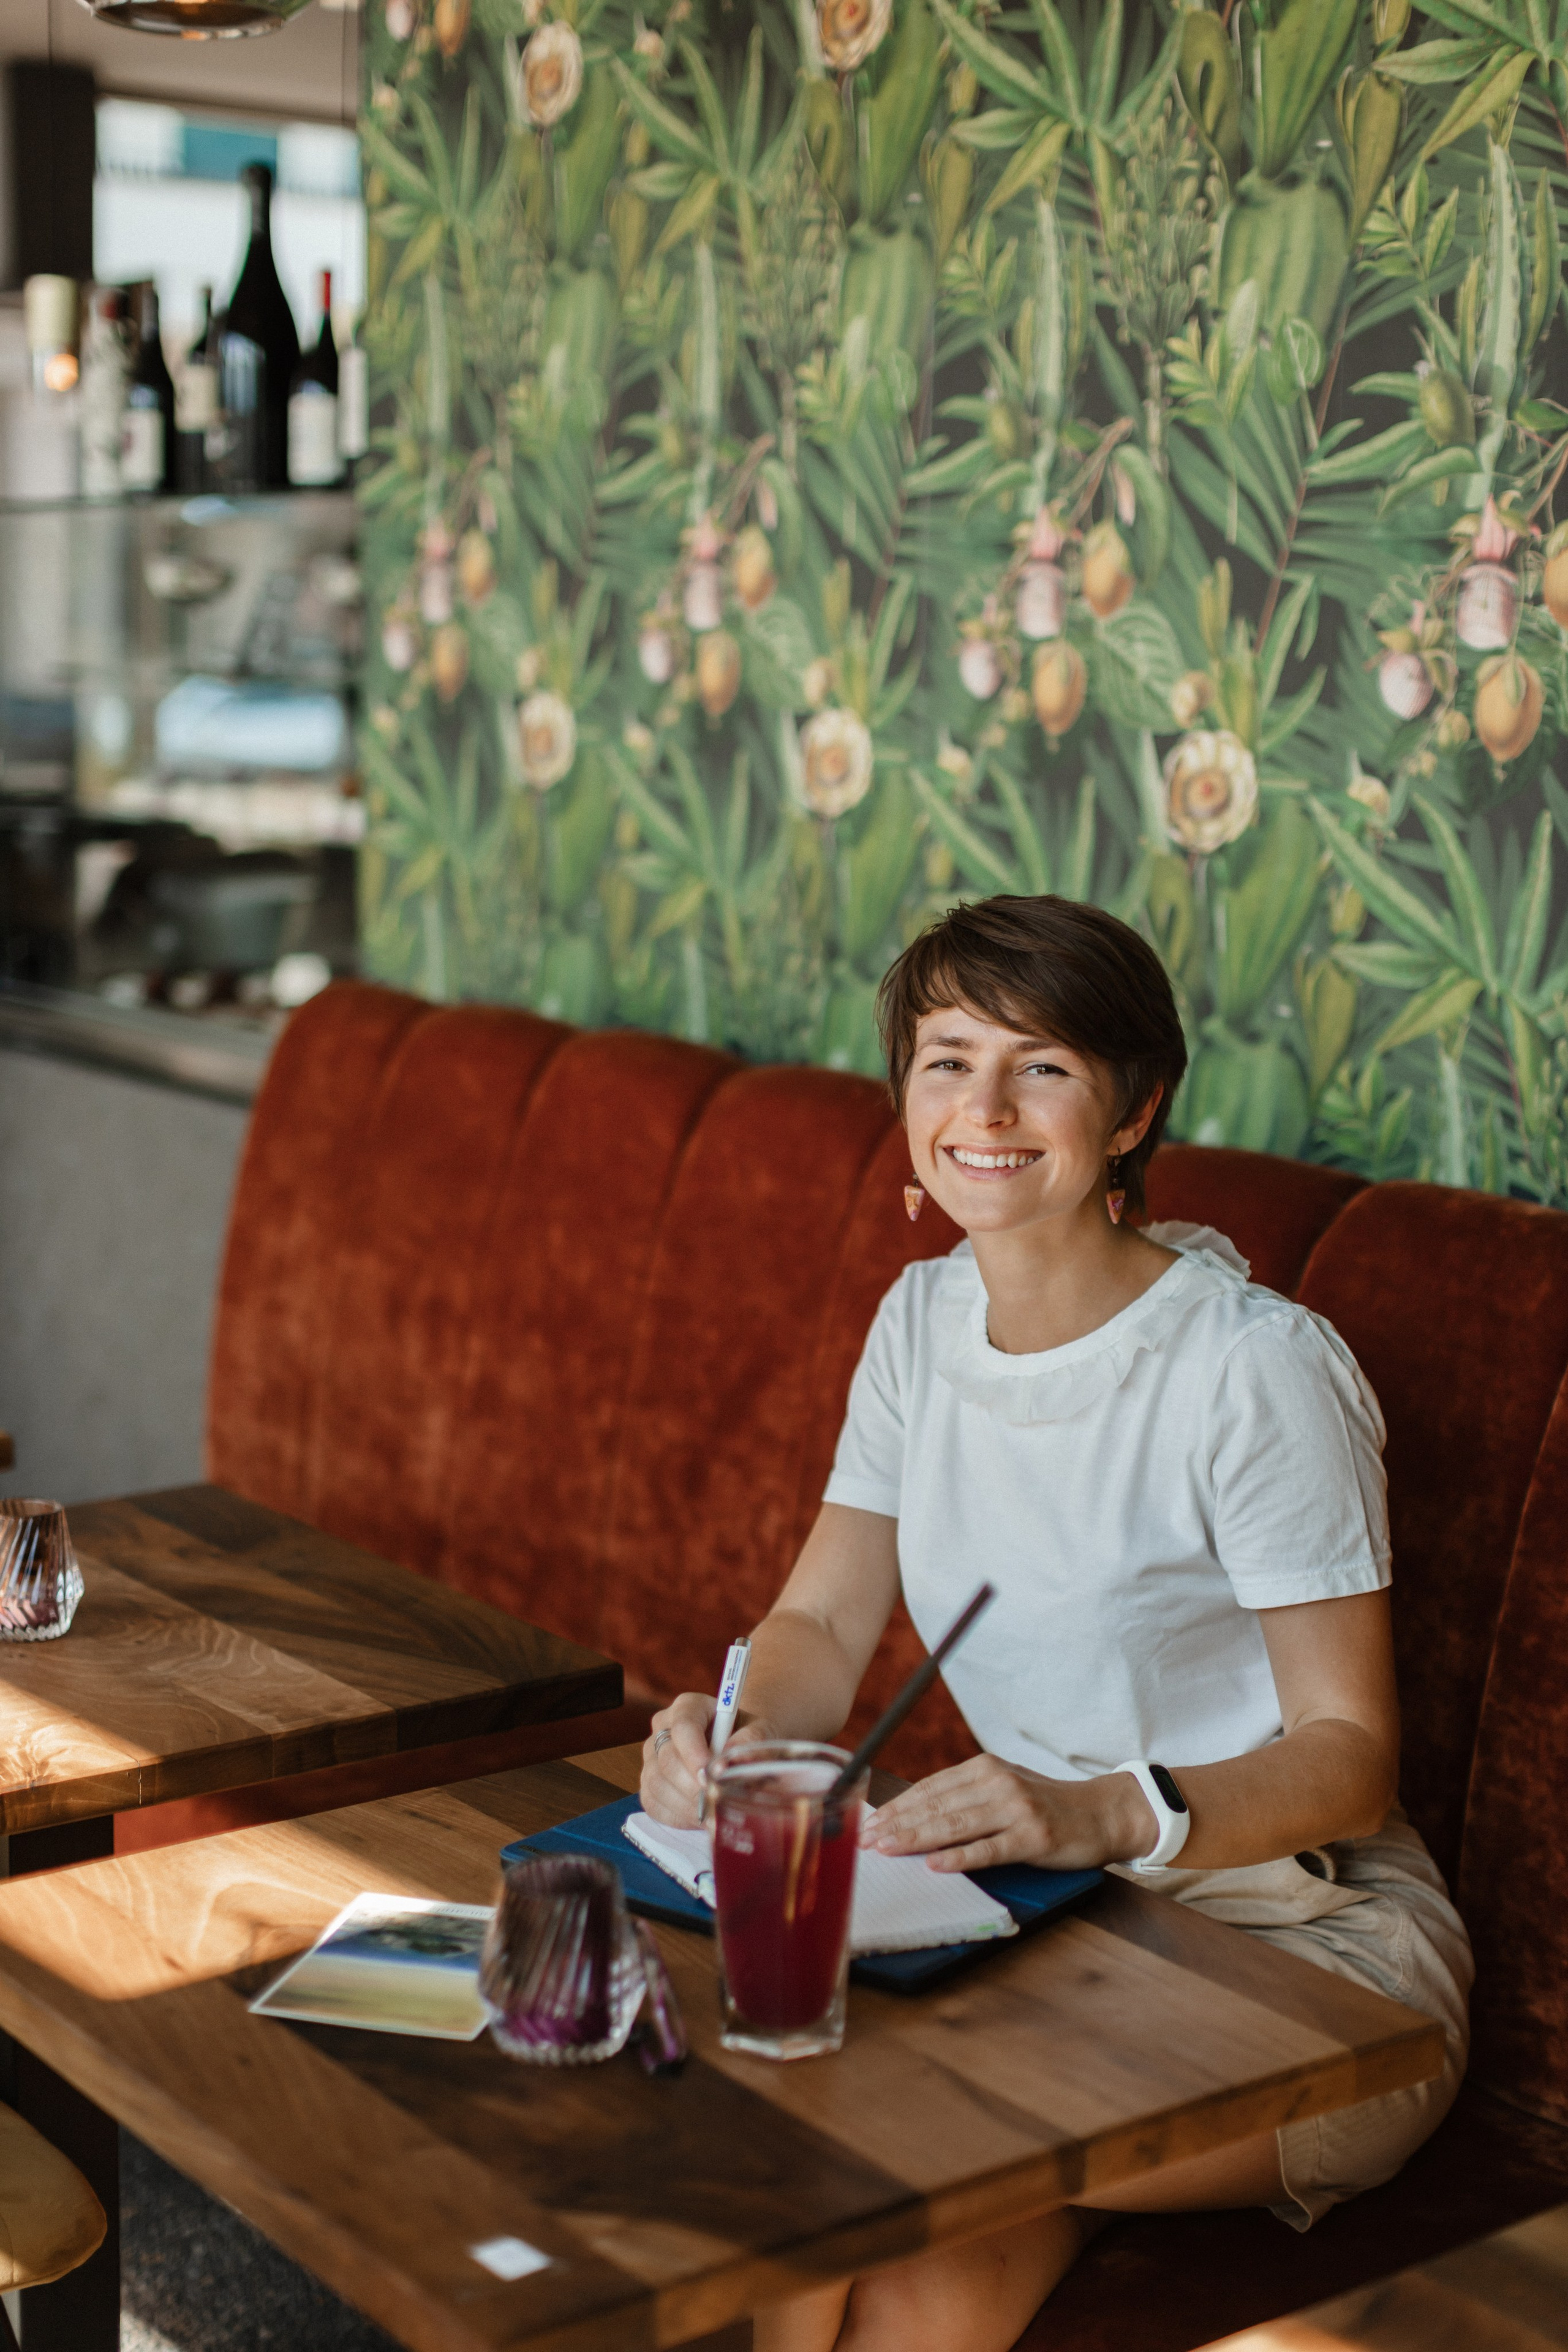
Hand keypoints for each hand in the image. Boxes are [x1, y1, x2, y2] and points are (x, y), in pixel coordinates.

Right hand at [640, 1697, 778, 1827]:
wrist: (737, 1751)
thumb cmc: (747, 1737)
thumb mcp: (760, 1731)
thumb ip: (753, 1742)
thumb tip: (737, 1761)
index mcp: (689, 1707)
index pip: (683, 1727)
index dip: (694, 1754)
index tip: (711, 1776)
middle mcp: (663, 1728)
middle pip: (667, 1759)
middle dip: (693, 1787)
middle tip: (718, 1805)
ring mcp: (651, 1757)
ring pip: (657, 1784)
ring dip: (687, 1805)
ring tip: (715, 1817)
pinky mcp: (648, 1784)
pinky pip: (653, 1804)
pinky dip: (678, 1816)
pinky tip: (700, 1818)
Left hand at [862, 1754, 1154, 1872]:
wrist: (1100, 1813)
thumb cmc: (1045, 1804)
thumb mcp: (1004, 1787)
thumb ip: (967, 1796)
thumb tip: (916, 1813)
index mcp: (985, 1768)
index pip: (930, 1788)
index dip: (898, 1806)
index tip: (870, 1822)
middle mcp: (998, 1783)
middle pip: (937, 1805)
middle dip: (897, 1823)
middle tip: (866, 1839)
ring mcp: (1016, 1809)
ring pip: (956, 1825)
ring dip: (917, 1838)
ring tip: (888, 1849)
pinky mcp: (1033, 1837)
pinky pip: (989, 1849)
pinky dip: (960, 1857)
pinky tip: (936, 1865)